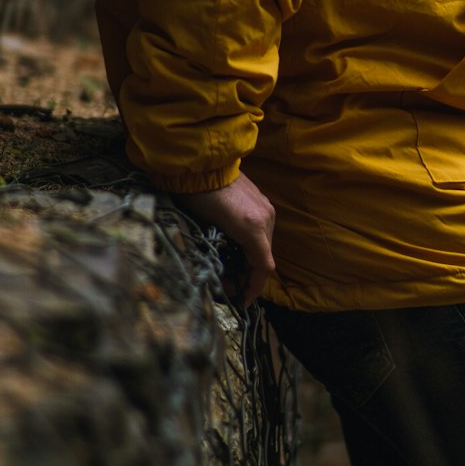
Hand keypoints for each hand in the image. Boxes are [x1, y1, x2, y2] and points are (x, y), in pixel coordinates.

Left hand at [176, 172, 275, 307]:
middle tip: (229, 287)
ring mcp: (265, 207)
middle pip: (265, 257)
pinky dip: (250, 243)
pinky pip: (261, 228)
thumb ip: (221, 254)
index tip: (242, 302)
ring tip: (229, 268)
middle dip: (249, 276)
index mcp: (253, 228)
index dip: (254, 289)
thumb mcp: (207, 230)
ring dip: (250, 259)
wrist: (201, 163)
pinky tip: (233, 246)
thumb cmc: (198, 197)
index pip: (264, 268)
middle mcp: (266, 218)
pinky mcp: (260, 199)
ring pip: (263, 243)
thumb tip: (223, 276)